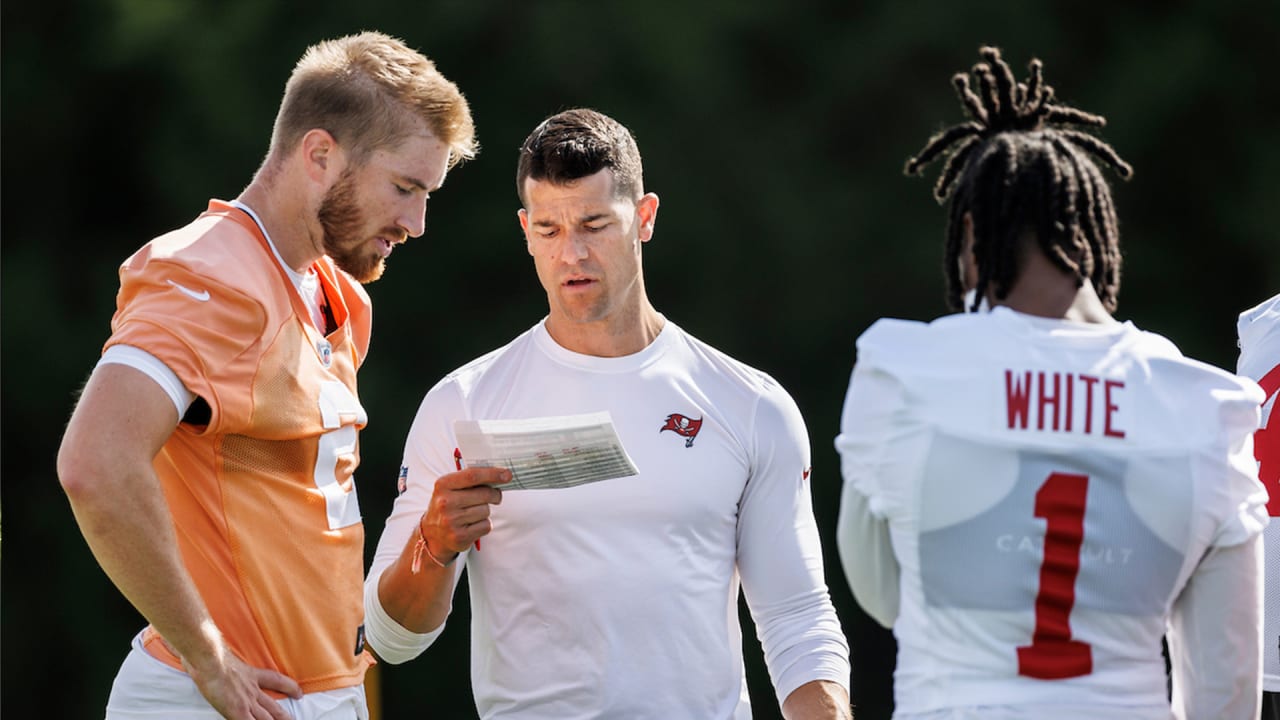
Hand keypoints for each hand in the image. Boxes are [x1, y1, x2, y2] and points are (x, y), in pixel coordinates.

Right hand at [183, 641, 301, 719]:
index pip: (275, 680)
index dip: (289, 687)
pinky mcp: (237, 711)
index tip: (299, 692)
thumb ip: (223, 655)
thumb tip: (212, 649)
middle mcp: (251, 690)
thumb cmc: (210, 652)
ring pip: (266, 719)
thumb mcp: (223, 652)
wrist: (210, 658)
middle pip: (273, 706)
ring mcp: (246, 702)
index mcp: (250, 674)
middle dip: (284, 716)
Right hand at [421, 467, 509, 559]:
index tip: (507, 475)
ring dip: (485, 511)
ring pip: (486, 511)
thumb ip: (470, 479)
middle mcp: (445, 502)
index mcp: (443, 485)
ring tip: (473, 513)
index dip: (493, 474)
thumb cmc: (448, 505)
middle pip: (484, 494)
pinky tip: (472, 525)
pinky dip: (483, 525)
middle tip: (495, 496)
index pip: (472, 475)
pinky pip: (486, 526)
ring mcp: (451, 521)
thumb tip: (501, 474)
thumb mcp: (450, 488)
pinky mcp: (459, 537)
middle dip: (495, 494)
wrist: (433, 534)